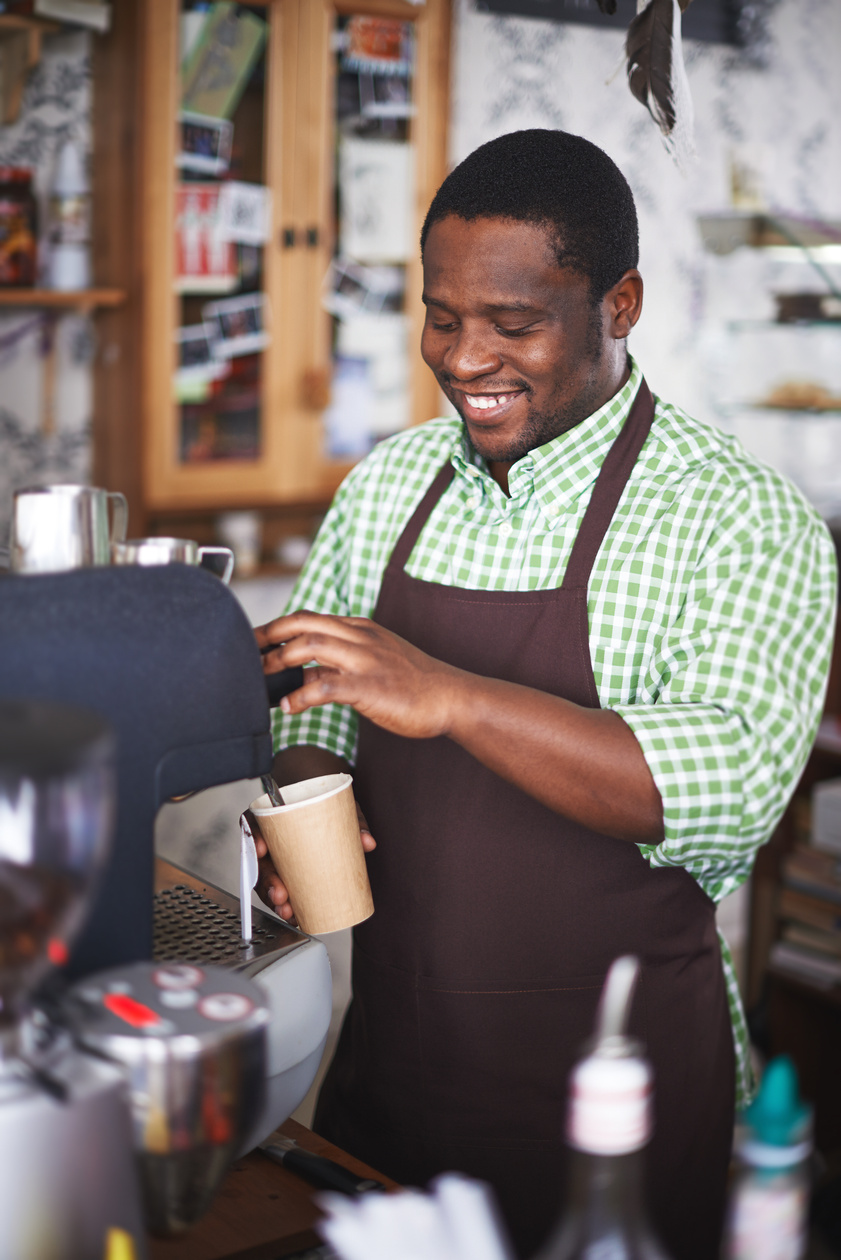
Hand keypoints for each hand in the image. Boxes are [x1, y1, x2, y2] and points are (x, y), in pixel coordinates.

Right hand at [249, 800, 375, 919]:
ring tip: (288, 911)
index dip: (253, 837)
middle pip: (258, 860)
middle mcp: (269, 838)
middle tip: (281, 895)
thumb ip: (354, 821)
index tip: (261, 849)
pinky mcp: (285, 874)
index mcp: (272, 816)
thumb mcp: (342, 807)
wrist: (328, 809)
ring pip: (265, 880)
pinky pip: (279, 891)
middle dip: (266, 881)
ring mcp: (275, 858)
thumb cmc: (327, 806)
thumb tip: (367, 842)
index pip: (253, 823)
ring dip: (273, 899)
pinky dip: (285, 905)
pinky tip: (293, 916)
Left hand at [255, 611, 463, 739]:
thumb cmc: (412, 684)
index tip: (254, 642)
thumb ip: (334, 666)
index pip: (308, 617)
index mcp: (359, 629)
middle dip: (268, 636)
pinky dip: (301, 694)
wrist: (451, 697)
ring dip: (279, 660)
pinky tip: (290, 706)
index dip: (275, 627)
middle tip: (247, 654)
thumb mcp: (371, 664)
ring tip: (262, 679)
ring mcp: (366, 659)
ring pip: (311, 644)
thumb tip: (298, 676)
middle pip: (303, 622)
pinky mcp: (370, 686)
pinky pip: (327, 684)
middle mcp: (360, 637)